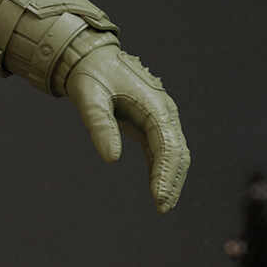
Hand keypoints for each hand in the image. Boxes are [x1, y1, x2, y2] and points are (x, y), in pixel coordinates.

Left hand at [64, 45, 189, 213]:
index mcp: (154, 105)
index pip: (167, 145)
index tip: (158, 198)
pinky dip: (162, 170)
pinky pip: (163, 150)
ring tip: (163, 205)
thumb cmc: (91, 76)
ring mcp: (161, 117)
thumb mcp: (89, 98)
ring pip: (174, 152)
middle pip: (177, 151)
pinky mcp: (152, 123)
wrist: (93, 58)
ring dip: (170, 178)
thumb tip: (112, 159)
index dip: (165, 173)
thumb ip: (100, 126)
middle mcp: (164, 111)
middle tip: (162, 207)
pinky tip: (158, 189)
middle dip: (172, 180)